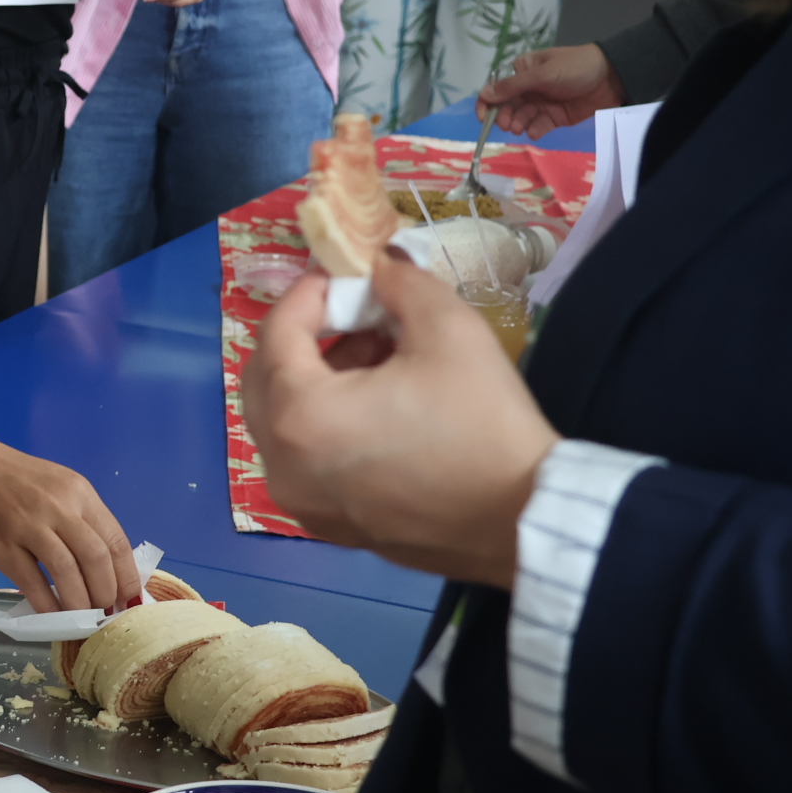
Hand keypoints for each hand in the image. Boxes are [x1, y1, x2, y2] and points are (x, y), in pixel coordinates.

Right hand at [0, 437, 140, 612]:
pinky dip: (47, 604)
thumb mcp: (57, 486)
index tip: (129, 600)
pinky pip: (32, 581)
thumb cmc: (12, 477)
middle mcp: (58, 506)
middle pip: (96, 559)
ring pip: (67, 572)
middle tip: (105, 614)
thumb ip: (80, 519)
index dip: (127, 576)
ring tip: (82, 619)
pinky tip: (52, 615)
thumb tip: (105, 567)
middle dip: (106, 594)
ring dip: (79, 603)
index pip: (116, 540)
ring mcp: (28, 525)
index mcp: (78, 492)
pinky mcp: (1, 544)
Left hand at [239, 255, 558, 586]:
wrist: (526, 521)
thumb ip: (400, 284)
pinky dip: (326, 424)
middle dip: (305, 336)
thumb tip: (377, 266)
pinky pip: (306, 460)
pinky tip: (380, 405)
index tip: (342, 275)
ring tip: (378, 354)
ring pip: (284, 421)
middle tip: (353, 312)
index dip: (307, 294)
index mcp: (300, 416)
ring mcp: (304, 504)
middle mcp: (284, 466)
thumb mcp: (449, 329)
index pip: (276, 334)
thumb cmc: (484, 425)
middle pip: (266, 379)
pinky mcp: (331, 526)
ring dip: (317, 379)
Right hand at [479, 45, 624, 137]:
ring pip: (522, 117)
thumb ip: (513, 86)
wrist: (612, 78)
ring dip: (518, 123)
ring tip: (521, 128)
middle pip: (508, 106)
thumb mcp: (542, 74)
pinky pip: (539, 126)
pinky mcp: (555, 118)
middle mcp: (529, 87)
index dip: (488, 102)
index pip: (498, 87)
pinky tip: (535, 132)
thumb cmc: (574, 68)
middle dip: (505, 116)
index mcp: (523, 71)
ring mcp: (542, 103)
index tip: (484, 118)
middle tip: (508, 124)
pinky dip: (534, 130)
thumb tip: (483, 94)